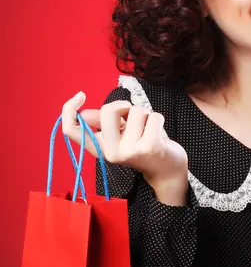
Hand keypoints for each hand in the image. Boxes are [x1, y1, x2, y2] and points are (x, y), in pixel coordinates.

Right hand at [61, 91, 188, 203]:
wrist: (166, 170)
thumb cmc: (142, 147)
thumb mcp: (119, 136)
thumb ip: (103, 124)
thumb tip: (84, 113)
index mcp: (100, 148)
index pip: (71, 130)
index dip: (69, 109)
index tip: (81, 95)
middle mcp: (111, 152)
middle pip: (108, 110)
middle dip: (124, 106)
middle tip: (132, 116)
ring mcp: (130, 150)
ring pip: (136, 110)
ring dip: (145, 114)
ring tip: (148, 129)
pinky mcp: (149, 147)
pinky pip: (153, 116)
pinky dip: (158, 119)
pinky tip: (158, 134)